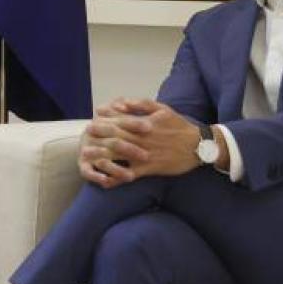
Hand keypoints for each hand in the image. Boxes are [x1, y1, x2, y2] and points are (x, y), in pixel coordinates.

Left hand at [78, 98, 205, 187]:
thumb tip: (120, 102)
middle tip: (84, 136)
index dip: (104, 121)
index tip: (92, 121)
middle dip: (98, 136)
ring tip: (86, 156)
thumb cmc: (178, 126)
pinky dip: (117, 177)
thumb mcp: (162, 109)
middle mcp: (142, 139)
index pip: (120, 121)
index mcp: (144, 123)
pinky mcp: (149, 168)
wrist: (198, 146)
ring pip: (120, 155)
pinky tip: (104, 180)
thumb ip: (140, 104)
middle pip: (116, 136)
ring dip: (101, 155)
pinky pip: (130, 174)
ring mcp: (145, 154)